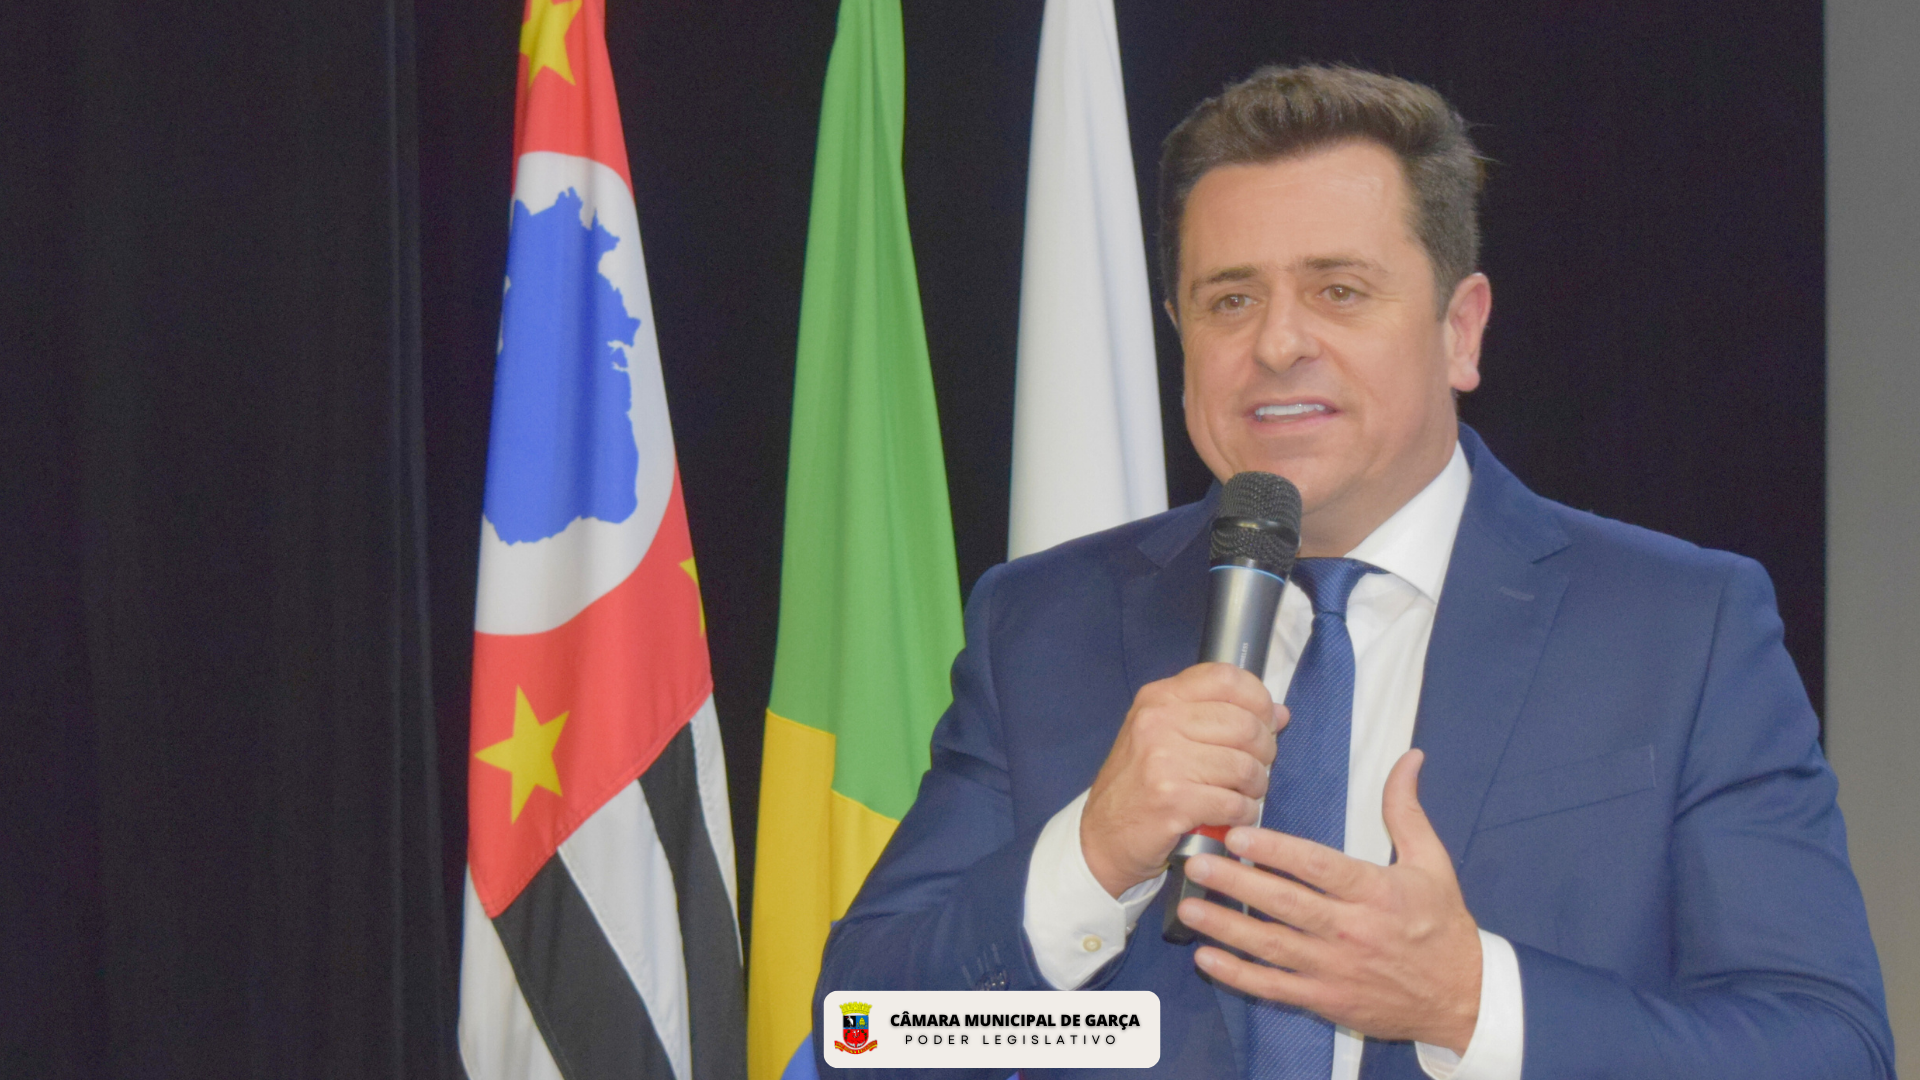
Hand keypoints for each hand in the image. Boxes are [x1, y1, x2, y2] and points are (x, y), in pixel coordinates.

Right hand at [1080, 662, 1282, 897]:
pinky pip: (1235, 803)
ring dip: (1255, 787)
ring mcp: (1163, 761)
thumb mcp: (1165, 736)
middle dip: (1264, 750)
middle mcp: (1158, 722)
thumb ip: (1217, 717)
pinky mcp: (1172, 800)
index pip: (1226, 678)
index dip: (1258, 699)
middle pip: (1245, 724)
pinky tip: (1233, 816)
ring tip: (1244, 794)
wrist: (1101, 837)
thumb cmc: (1139, 786)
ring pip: (1245, 766)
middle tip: (1257, 768)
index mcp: (1159, 699)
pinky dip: (1243, 814)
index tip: (1265, 721)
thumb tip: (1278, 713)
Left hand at [1177, 749, 1481, 1053]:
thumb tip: (1409, 756)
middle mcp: (1351, 931)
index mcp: (1375, 892)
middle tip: (1198, 864)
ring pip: (1271, 946)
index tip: (1239, 834)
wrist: (1462, 998)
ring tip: (1189, 906)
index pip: (1317, 867)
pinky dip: (1239, 976)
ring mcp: (1336, 970)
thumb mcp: (1432, 862)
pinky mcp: (1326, 1000)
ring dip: (1227, 928)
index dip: (1276, 850)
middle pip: (1285, 904)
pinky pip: (1275, 988)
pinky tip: (1207, 959)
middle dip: (1236, 884)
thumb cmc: (1442, 925)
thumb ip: (1406, 810)